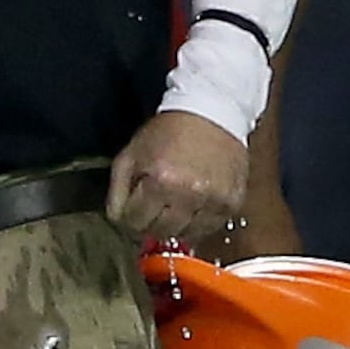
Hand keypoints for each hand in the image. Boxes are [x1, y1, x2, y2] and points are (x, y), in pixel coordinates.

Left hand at [107, 110, 248, 240]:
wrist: (212, 113)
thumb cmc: (167, 132)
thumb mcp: (130, 154)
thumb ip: (117, 192)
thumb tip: (119, 222)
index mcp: (160, 181)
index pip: (135, 223)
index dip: (130, 217)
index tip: (134, 208)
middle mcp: (189, 195)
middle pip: (160, 233)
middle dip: (151, 223)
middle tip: (153, 208)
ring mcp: (213, 201)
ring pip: (186, 236)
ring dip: (175, 225)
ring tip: (174, 204)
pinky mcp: (232, 203)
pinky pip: (210, 229)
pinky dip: (198, 223)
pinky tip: (193, 206)